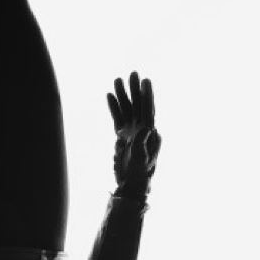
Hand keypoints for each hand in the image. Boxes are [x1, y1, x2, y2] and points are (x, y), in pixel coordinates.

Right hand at [106, 71, 161, 198]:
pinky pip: (118, 118)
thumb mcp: (141, 160)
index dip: (146, 95)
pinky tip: (110, 96)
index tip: (145, 80)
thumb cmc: (139, 175)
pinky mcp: (123, 137)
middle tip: (132, 73)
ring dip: (123, 95)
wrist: (131, 185)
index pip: (148, 110)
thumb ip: (142, 144)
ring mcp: (132, 132)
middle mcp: (142, 129)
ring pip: (127, 109)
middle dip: (134, 89)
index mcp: (149, 133)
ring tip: (117, 80)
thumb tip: (146, 128)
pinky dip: (114, 107)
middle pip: (137, 105)